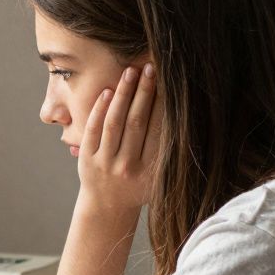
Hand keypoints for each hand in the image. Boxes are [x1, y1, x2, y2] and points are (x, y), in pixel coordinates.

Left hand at [78, 63, 159, 212]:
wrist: (107, 207)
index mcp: (149, 171)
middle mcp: (127, 167)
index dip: (161, 104)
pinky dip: (100, 110)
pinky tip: (108, 92)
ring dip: (122, 95)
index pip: (157, 130)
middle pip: (136, 122)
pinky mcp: (86, 160)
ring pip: (114, 123)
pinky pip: (93, 130)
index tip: (167, 81)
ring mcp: (104, 163)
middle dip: (143, 92)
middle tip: (149, 68)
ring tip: (130, 72)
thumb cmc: (138, 186)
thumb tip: (188, 116)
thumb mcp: (158, 176)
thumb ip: (167, 151)